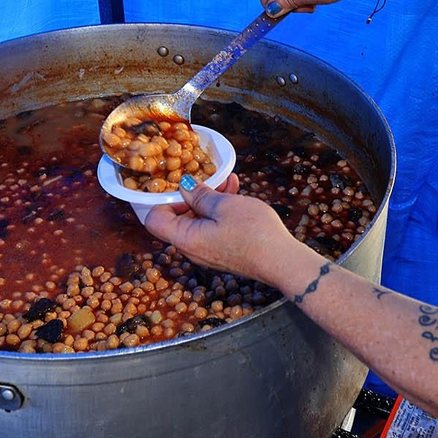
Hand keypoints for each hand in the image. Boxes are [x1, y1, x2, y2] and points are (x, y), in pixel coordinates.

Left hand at [142, 174, 307, 282]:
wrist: (281, 260)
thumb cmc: (253, 232)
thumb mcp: (224, 205)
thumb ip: (200, 195)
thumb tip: (184, 187)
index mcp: (185, 239)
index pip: (155, 219)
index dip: (162, 198)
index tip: (176, 183)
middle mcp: (192, 249)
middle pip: (178, 219)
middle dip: (191, 194)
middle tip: (207, 177)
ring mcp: (208, 252)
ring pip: (199, 220)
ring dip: (209, 199)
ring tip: (227, 180)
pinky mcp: (223, 252)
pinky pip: (213, 228)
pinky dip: (220, 210)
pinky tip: (235, 192)